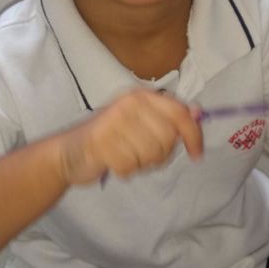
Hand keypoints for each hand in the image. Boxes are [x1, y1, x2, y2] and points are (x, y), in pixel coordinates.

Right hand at [57, 89, 202, 185]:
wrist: (70, 152)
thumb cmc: (110, 139)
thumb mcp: (141, 123)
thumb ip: (168, 118)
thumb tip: (198, 113)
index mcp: (141, 97)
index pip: (179, 113)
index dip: (194, 135)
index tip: (197, 154)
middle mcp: (129, 104)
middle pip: (168, 138)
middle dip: (161, 154)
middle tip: (144, 155)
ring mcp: (114, 122)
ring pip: (151, 154)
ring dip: (142, 164)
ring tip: (127, 157)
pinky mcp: (101, 142)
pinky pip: (131, 165)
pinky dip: (126, 170)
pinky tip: (115, 163)